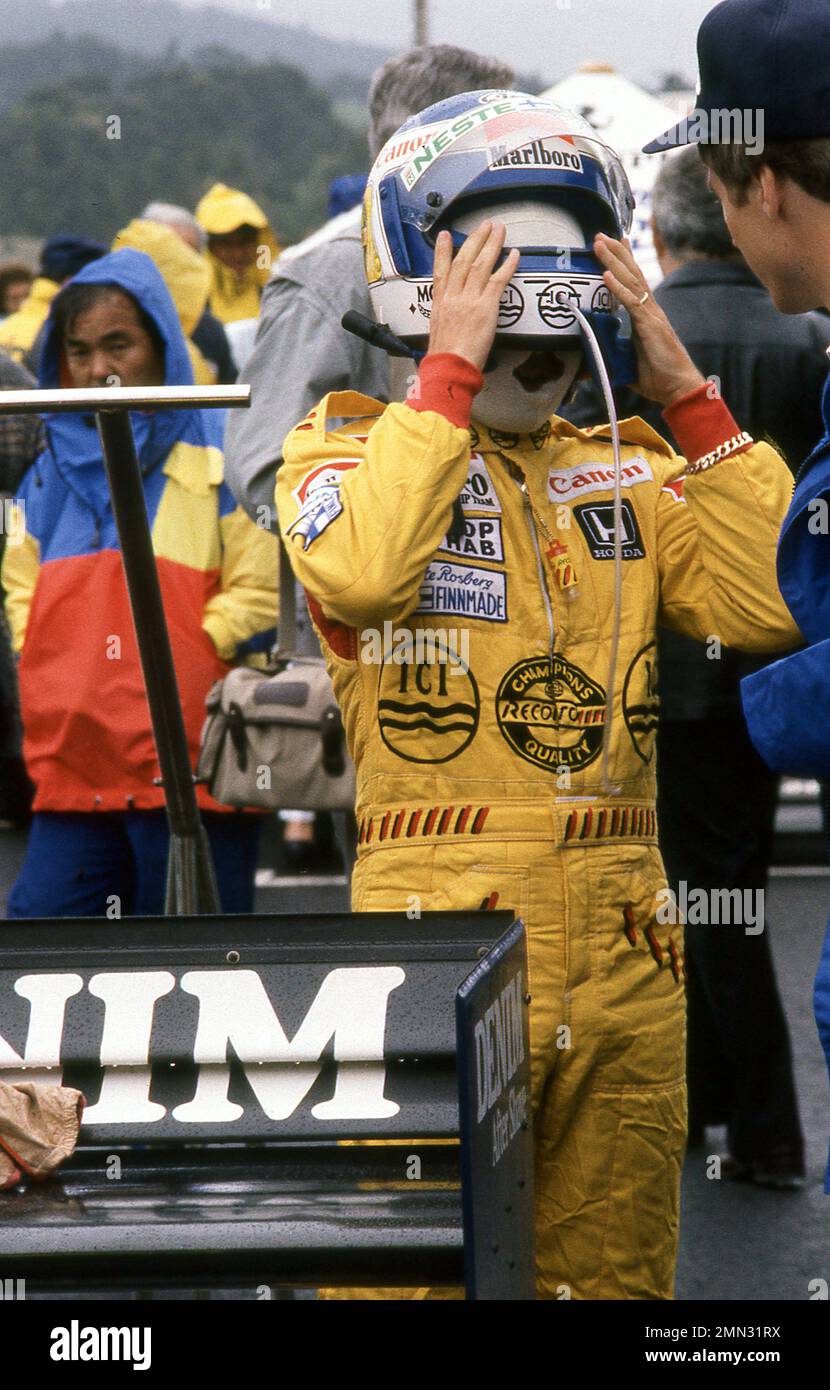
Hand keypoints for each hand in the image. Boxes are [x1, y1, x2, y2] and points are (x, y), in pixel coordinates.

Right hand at [428, 221, 520, 371]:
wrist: (450, 368)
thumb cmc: (445, 360)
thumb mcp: (438, 335)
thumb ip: (446, 322)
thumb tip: (452, 321)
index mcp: (440, 304)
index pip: (440, 271)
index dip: (443, 251)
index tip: (445, 236)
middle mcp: (453, 297)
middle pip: (463, 260)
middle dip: (474, 240)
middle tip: (484, 225)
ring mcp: (469, 299)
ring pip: (480, 265)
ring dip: (491, 244)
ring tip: (499, 230)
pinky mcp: (485, 306)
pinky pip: (498, 280)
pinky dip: (507, 266)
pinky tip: (514, 255)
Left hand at [593, 233, 705, 406]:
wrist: (679, 388)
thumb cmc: (657, 377)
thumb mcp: (629, 362)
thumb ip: (616, 353)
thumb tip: (597, 357)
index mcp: (646, 316)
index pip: (633, 283)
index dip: (623, 263)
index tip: (613, 244)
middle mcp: (650, 310)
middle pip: (631, 274)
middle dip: (616, 253)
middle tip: (600, 234)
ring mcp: (651, 316)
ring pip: (630, 281)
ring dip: (613, 261)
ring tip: (600, 243)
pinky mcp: (650, 326)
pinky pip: (632, 302)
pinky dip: (618, 288)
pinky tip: (606, 273)